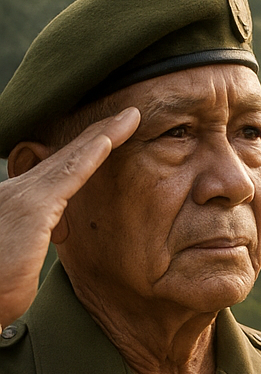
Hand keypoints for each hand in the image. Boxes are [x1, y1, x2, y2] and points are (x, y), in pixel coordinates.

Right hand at [0, 109, 139, 325]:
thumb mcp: (21, 257)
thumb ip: (40, 236)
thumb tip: (59, 230)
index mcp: (18, 202)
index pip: (58, 169)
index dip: (85, 151)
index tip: (109, 136)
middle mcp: (16, 191)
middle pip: (65, 154)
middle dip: (99, 133)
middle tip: (128, 115)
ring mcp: (22, 196)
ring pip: (71, 158)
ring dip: (103, 134)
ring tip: (130, 117)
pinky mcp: (31, 208)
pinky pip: (68, 176)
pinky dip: (90, 155)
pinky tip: (109, 139)